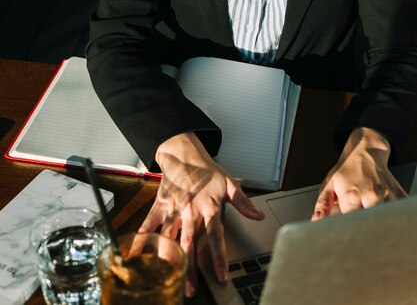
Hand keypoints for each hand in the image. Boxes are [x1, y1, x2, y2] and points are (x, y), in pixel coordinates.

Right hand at [138, 132, 264, 296]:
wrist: (183, 154)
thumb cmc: (206, 171)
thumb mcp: (229, 183)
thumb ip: (243, 202)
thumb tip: (258, 215)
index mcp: (209, 206)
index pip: (216, 235)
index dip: (218, 256)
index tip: (220, 275)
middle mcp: (190, 210)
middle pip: (190, 242)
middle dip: (189, 268)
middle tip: (189, 289)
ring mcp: (173, 208)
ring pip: (169, 238)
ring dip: (167, 260)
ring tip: (165, 280)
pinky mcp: (160, 206)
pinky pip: (149, 225)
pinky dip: (141, 240)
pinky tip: (135, 255)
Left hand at [312, 127, 406, 220]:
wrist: (366, 151)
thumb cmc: (346, 169)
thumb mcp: (329, 183)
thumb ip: (322, 204)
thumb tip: (316, 220)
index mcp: (350, 195)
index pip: (350, 222)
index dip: (347, 225)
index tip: (346, 221)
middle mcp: (369, 195)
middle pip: (367, 221)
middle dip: (361, 220)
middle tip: (357, 211)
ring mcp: (385, 194)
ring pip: (381, 216)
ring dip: (375, 214)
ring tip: (367, 204)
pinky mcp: (397, 193)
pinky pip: (396, 210)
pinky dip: (391, 210)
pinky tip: (382, 202)